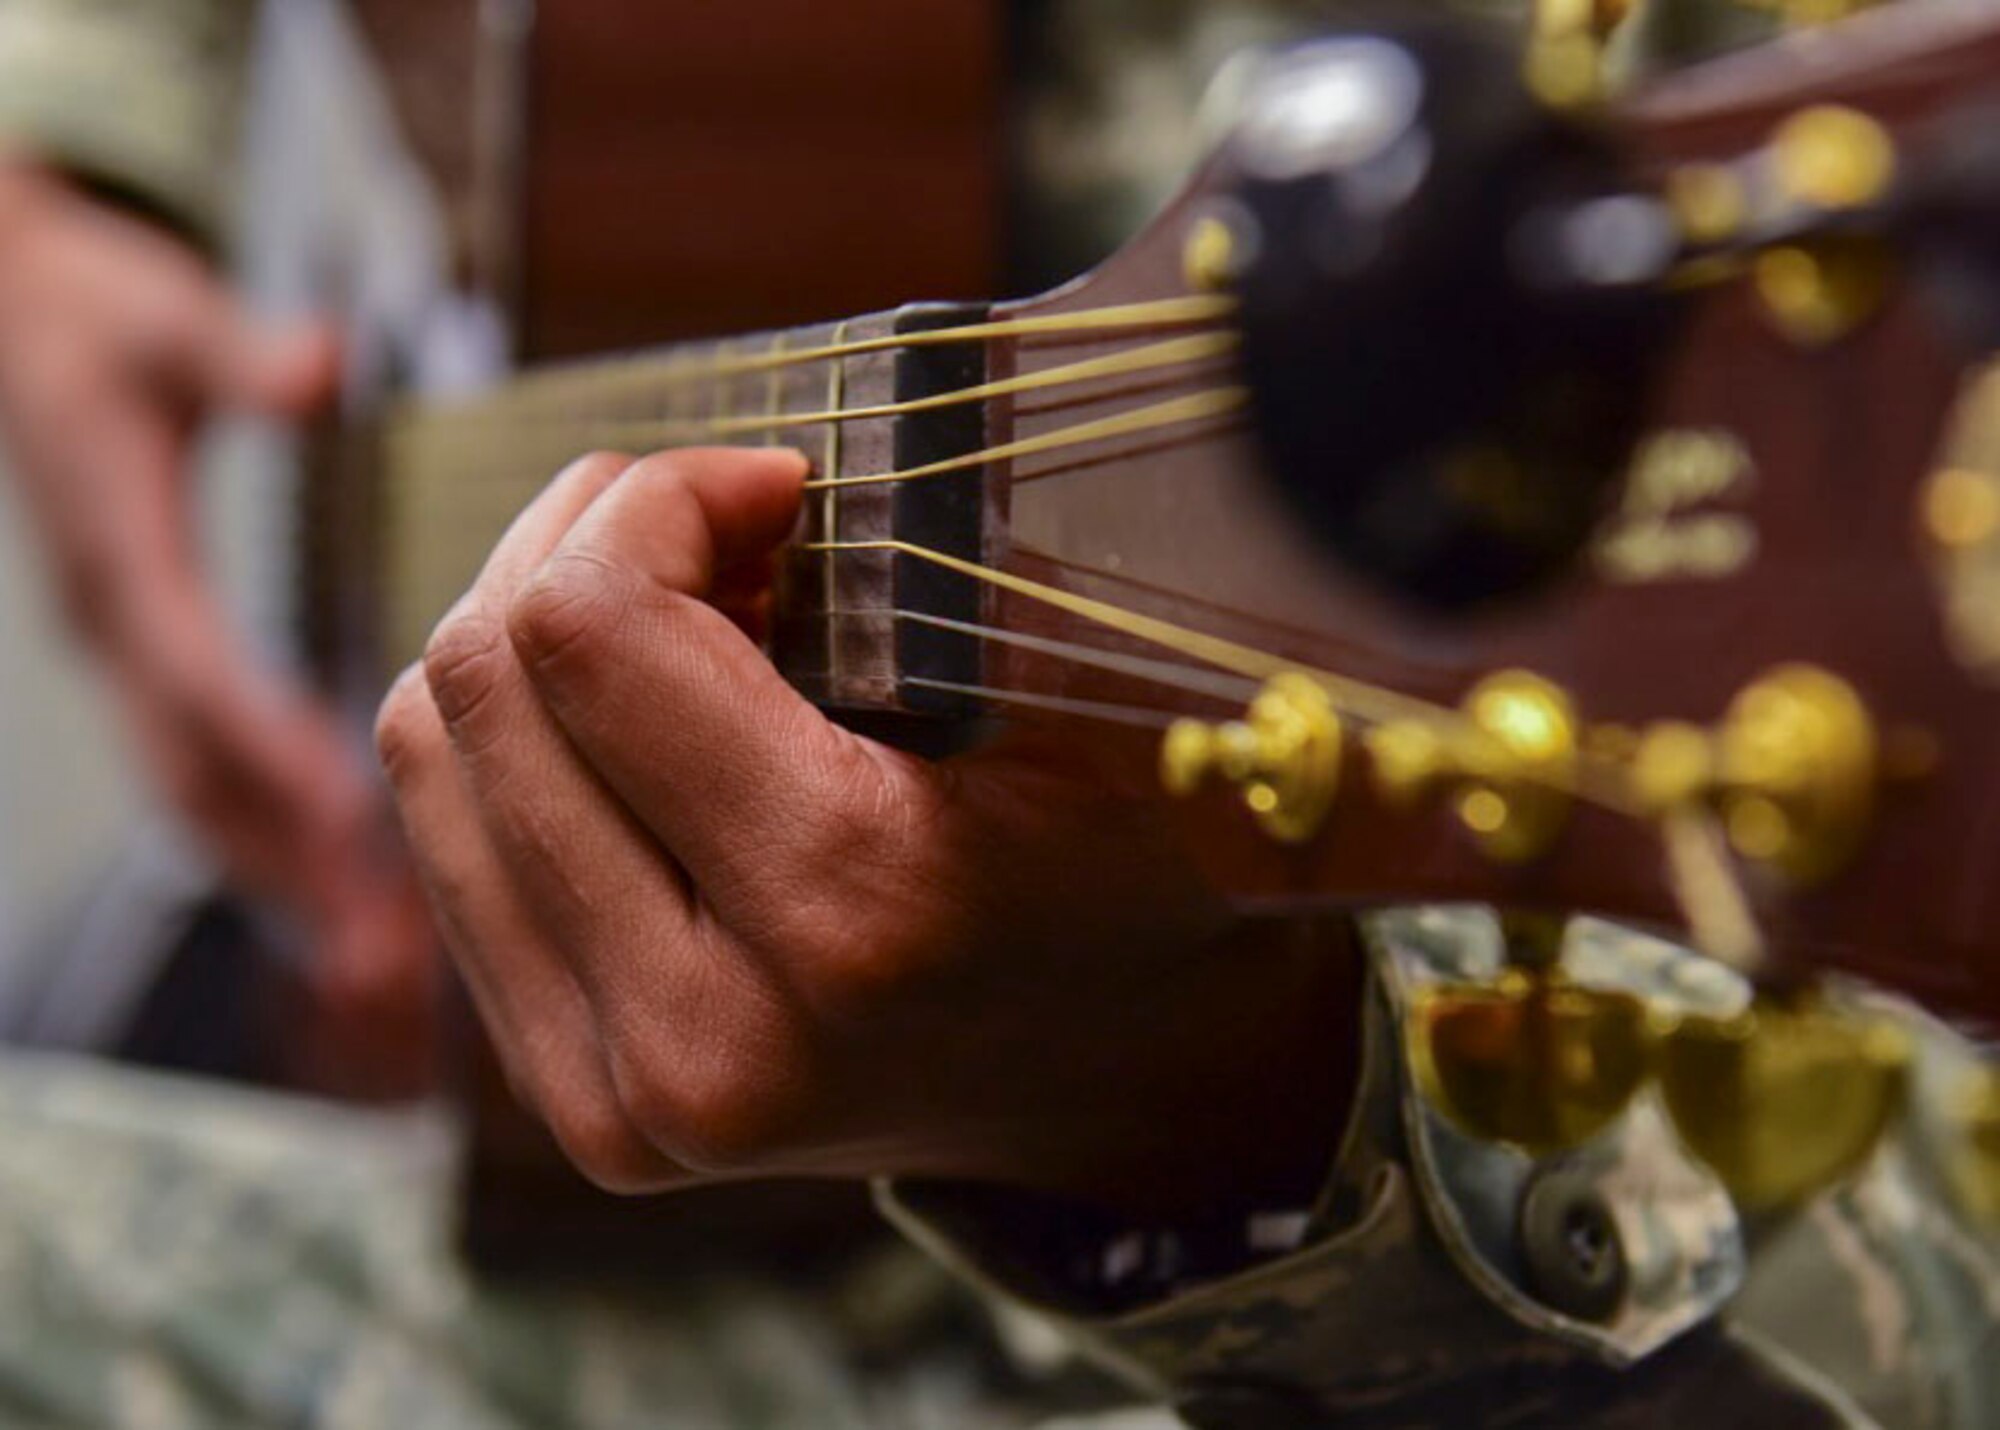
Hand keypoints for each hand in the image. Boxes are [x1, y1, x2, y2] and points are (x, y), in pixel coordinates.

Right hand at [0, 161, 428, 1020]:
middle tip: (378, 956)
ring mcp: (126, 656)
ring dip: (278, 876)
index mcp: (121, 559)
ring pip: (196, 795)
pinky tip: (337, 894)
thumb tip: (317, 363)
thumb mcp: (158, 319)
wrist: (12, 317)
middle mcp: (116, 629)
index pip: (197, 676)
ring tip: (373, 966)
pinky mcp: (150, 661)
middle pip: (197, 773)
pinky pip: (204, 776)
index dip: (269, 748)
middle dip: (284, 863)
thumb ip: (235, 353)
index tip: (349, 819)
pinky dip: (265, 840)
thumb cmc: (94, 318)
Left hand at [377, 446, 1355, 1213]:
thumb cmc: (1131, 867)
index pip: (592, 628)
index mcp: (846, 911)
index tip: (772, 488)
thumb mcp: (1089, 692)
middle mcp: (703, 1036)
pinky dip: (519, 743)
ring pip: (432, 754)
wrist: (1123, 1080)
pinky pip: (449, 846)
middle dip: (584, 542)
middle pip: (483, 681)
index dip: (661, 497)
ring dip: (531, 634)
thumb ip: (924, 567)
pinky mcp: (581, 1106)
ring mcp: (621, 1094)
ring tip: (677, 623)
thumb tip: (728, 480)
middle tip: (717, 532)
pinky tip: (635, 727)